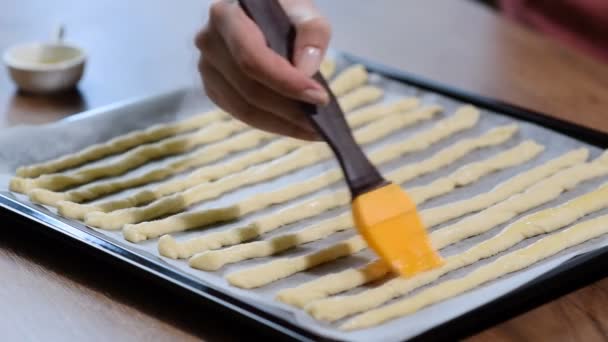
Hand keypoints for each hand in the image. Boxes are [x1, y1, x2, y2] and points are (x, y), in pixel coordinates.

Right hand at [196, 0, 330, 139]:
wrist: (258, 16)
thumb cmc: (280, 10)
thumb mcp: (301, 9)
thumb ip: (311, 31)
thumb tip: (306, 70)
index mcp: (226, 17)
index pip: (253, 59)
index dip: (286, 82)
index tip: (319, 97)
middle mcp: (209, 44)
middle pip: (249, 89)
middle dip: (289, 110)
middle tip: (322, 122)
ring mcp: (208, 70)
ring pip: (245, 109)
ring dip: (282, 123)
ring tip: (313, 129)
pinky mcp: (214, 89)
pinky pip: (242, 115)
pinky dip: (271, 124)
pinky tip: (295, 125)